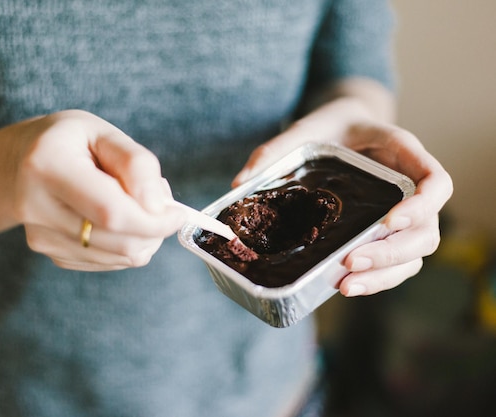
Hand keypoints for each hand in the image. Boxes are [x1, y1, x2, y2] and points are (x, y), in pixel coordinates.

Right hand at [10, 110, 185, 270]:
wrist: (22, 162)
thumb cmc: (71, 143)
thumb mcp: (105, 133)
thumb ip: (137, 164)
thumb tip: (158, 207)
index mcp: (47, 166)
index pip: (111, 212)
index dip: (154, 221)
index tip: (177, 213)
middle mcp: (35, 207)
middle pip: (118, 242)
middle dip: (154, 230)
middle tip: (161, 206)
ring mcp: (41, 237)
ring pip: (118, 257)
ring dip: (143, 238)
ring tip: (134, 205)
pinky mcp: (52, 255)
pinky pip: (108, 262)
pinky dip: (126, 245)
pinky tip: (116, 220)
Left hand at [233, 97, 452, 295]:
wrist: (342, 130)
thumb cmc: (330, 126)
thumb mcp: (305, 128)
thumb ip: (277, 149)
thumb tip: (240, 182)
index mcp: (402, 155)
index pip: (437, 182)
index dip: (422, 206)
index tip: (390, 220)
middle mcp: (410, 187)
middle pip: (428, 229)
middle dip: (393, 252)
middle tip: (351, 261)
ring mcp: (403, 213)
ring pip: (416, 253)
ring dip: (385, 274)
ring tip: (345, 284)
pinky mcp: (386, 232)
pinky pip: (396, 262)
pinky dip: (377, 279)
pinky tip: (345, 285)